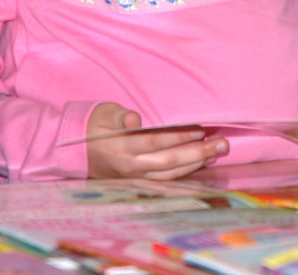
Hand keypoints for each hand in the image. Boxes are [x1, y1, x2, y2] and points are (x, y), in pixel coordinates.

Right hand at [85, 102, 227, 179]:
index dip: (178, 137)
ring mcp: (135, 178)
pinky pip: (166, 181)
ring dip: (196, 164)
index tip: (200, 130)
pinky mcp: (139, 183)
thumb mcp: (104, 113)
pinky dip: (185, 174)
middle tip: (222, 144)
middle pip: (168, 162)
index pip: (154, 142)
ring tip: (217, 152)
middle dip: (197, 153)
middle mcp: (130, 167)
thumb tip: (135, 117)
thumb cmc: (94, 125)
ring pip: (170, 174)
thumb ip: (120, 115)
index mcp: (120, 147)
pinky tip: (201, 164)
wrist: (75, 151)